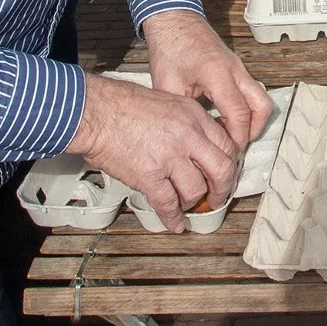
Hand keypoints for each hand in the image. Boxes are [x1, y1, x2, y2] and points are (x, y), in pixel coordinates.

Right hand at [67, 73, 241, 230]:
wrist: (96, 111)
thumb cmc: (122, 104)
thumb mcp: (167, 101)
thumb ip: (186, 122)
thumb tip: (197, 142)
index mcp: (194, 116)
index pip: (227, 144)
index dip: (230, 163)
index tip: (226, 173)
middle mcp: (188, 137)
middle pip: (221, 169)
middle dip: (222, 189)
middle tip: (218, 197)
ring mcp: (170, 157)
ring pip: (196, 190)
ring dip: (193, 202)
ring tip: (187, 205)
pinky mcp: (149, 176)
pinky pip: (168, 204)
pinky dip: (173, 218)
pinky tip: (175, 223)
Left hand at [143, 9, 270, 148]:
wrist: (173, 18)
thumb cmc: (170, 44)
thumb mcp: (167, 84)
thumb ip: (181, 111)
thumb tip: (186, 136)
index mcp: (218, 74)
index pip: (239, 114)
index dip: (235, 138)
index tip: (228, 153)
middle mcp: (234, 69)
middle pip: (262, 107)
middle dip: (252, 131)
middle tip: (236, 147)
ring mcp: (238, 67)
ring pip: (261, 98)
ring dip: (252, 120)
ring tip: (232, 135)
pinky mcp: (235, 67)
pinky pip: (250, 91)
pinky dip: (244, 108)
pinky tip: (225, 119)